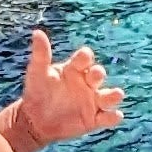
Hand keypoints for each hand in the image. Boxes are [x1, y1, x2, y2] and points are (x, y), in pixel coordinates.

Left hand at [6, 29, 124, 151]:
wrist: (34, 119)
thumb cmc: (37, 92)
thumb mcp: (37, 73)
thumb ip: (40, 54)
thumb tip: (37, 32)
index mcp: (75, 69)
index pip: (85, 58)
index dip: (86, 57)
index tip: (84, 57)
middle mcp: (86, 83)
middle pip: (98, 74)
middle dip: (99, 74)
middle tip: (94, 76)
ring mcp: (92, 101)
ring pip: (109, 96)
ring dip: (114, 95)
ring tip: (116, 94)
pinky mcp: (93, 119)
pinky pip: (108, 117)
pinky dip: (113, 117)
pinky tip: (115, 115)